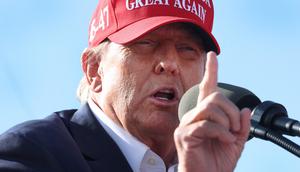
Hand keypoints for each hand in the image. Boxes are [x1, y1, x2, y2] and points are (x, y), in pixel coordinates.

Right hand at [174, 52, 250, 171]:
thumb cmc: (216, 162)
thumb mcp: (235, 142)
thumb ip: (240, 126)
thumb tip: (245, 110)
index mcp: (204, 115)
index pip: (206, 88)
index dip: (210, 71)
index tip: (212, 56)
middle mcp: (192, 116)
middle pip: (214, 97)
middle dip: (231, 111)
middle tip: (235, 128)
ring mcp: (186, 125)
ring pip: (210, 108)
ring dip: (226, 122)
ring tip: (229, 136)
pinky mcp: (184, 135)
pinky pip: (206, 125)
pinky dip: (221, 133)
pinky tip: (224, 141)